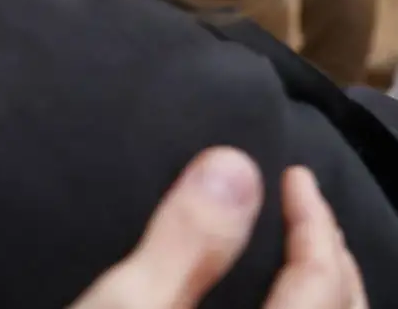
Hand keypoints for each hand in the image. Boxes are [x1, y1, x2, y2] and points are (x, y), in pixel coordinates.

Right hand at [70, 149, 366, 308]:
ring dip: (324, 291)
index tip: (294, 175)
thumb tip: (233, 163)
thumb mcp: (128, 304)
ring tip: (299, 250)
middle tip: (306, 206)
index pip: (319, 281)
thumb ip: (184, 240)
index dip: (313, 222)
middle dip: (331, 255)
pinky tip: (269, 299)